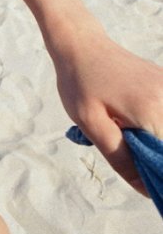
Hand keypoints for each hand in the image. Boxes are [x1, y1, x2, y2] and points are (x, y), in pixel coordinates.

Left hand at [54, 31, 162, 193]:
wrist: (80, 43)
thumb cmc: (79, 82)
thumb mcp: (91, 123)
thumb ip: (120, 158)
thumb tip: (147, 190)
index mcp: (152, 110)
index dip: (158, 174)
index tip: (143, 179)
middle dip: (154, 158)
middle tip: (122, 145)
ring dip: (153, 142)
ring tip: (122, 130)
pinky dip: (154, 127)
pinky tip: (128, 120)